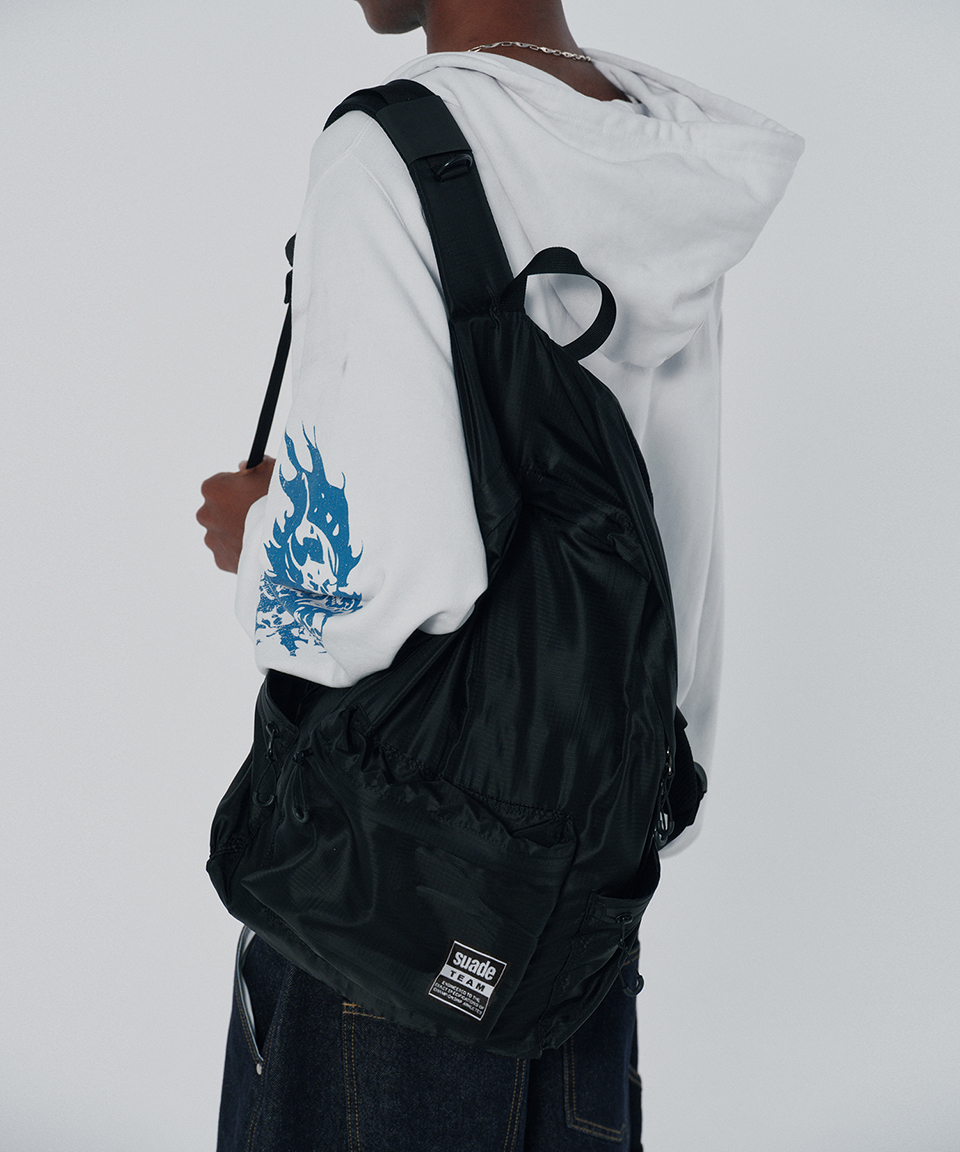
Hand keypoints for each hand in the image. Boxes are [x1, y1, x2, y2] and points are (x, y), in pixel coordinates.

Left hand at [197, 457, 274, 572]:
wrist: (287, 540)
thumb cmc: (278, 501)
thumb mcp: (272, 471)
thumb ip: (255, 465)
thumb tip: (244, 467)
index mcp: (213, 488)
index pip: (221, 483)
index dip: (239, 486)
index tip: (253, 490)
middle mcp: (206, 514)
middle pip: (219, 508)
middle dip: (235, 509)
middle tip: (258, 512)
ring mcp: (213, 539)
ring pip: (223, 531)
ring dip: (237, 530)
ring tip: (261, 532)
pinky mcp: (221, 560)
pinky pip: (229, 552)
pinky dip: (240, 549)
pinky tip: (258, 546)